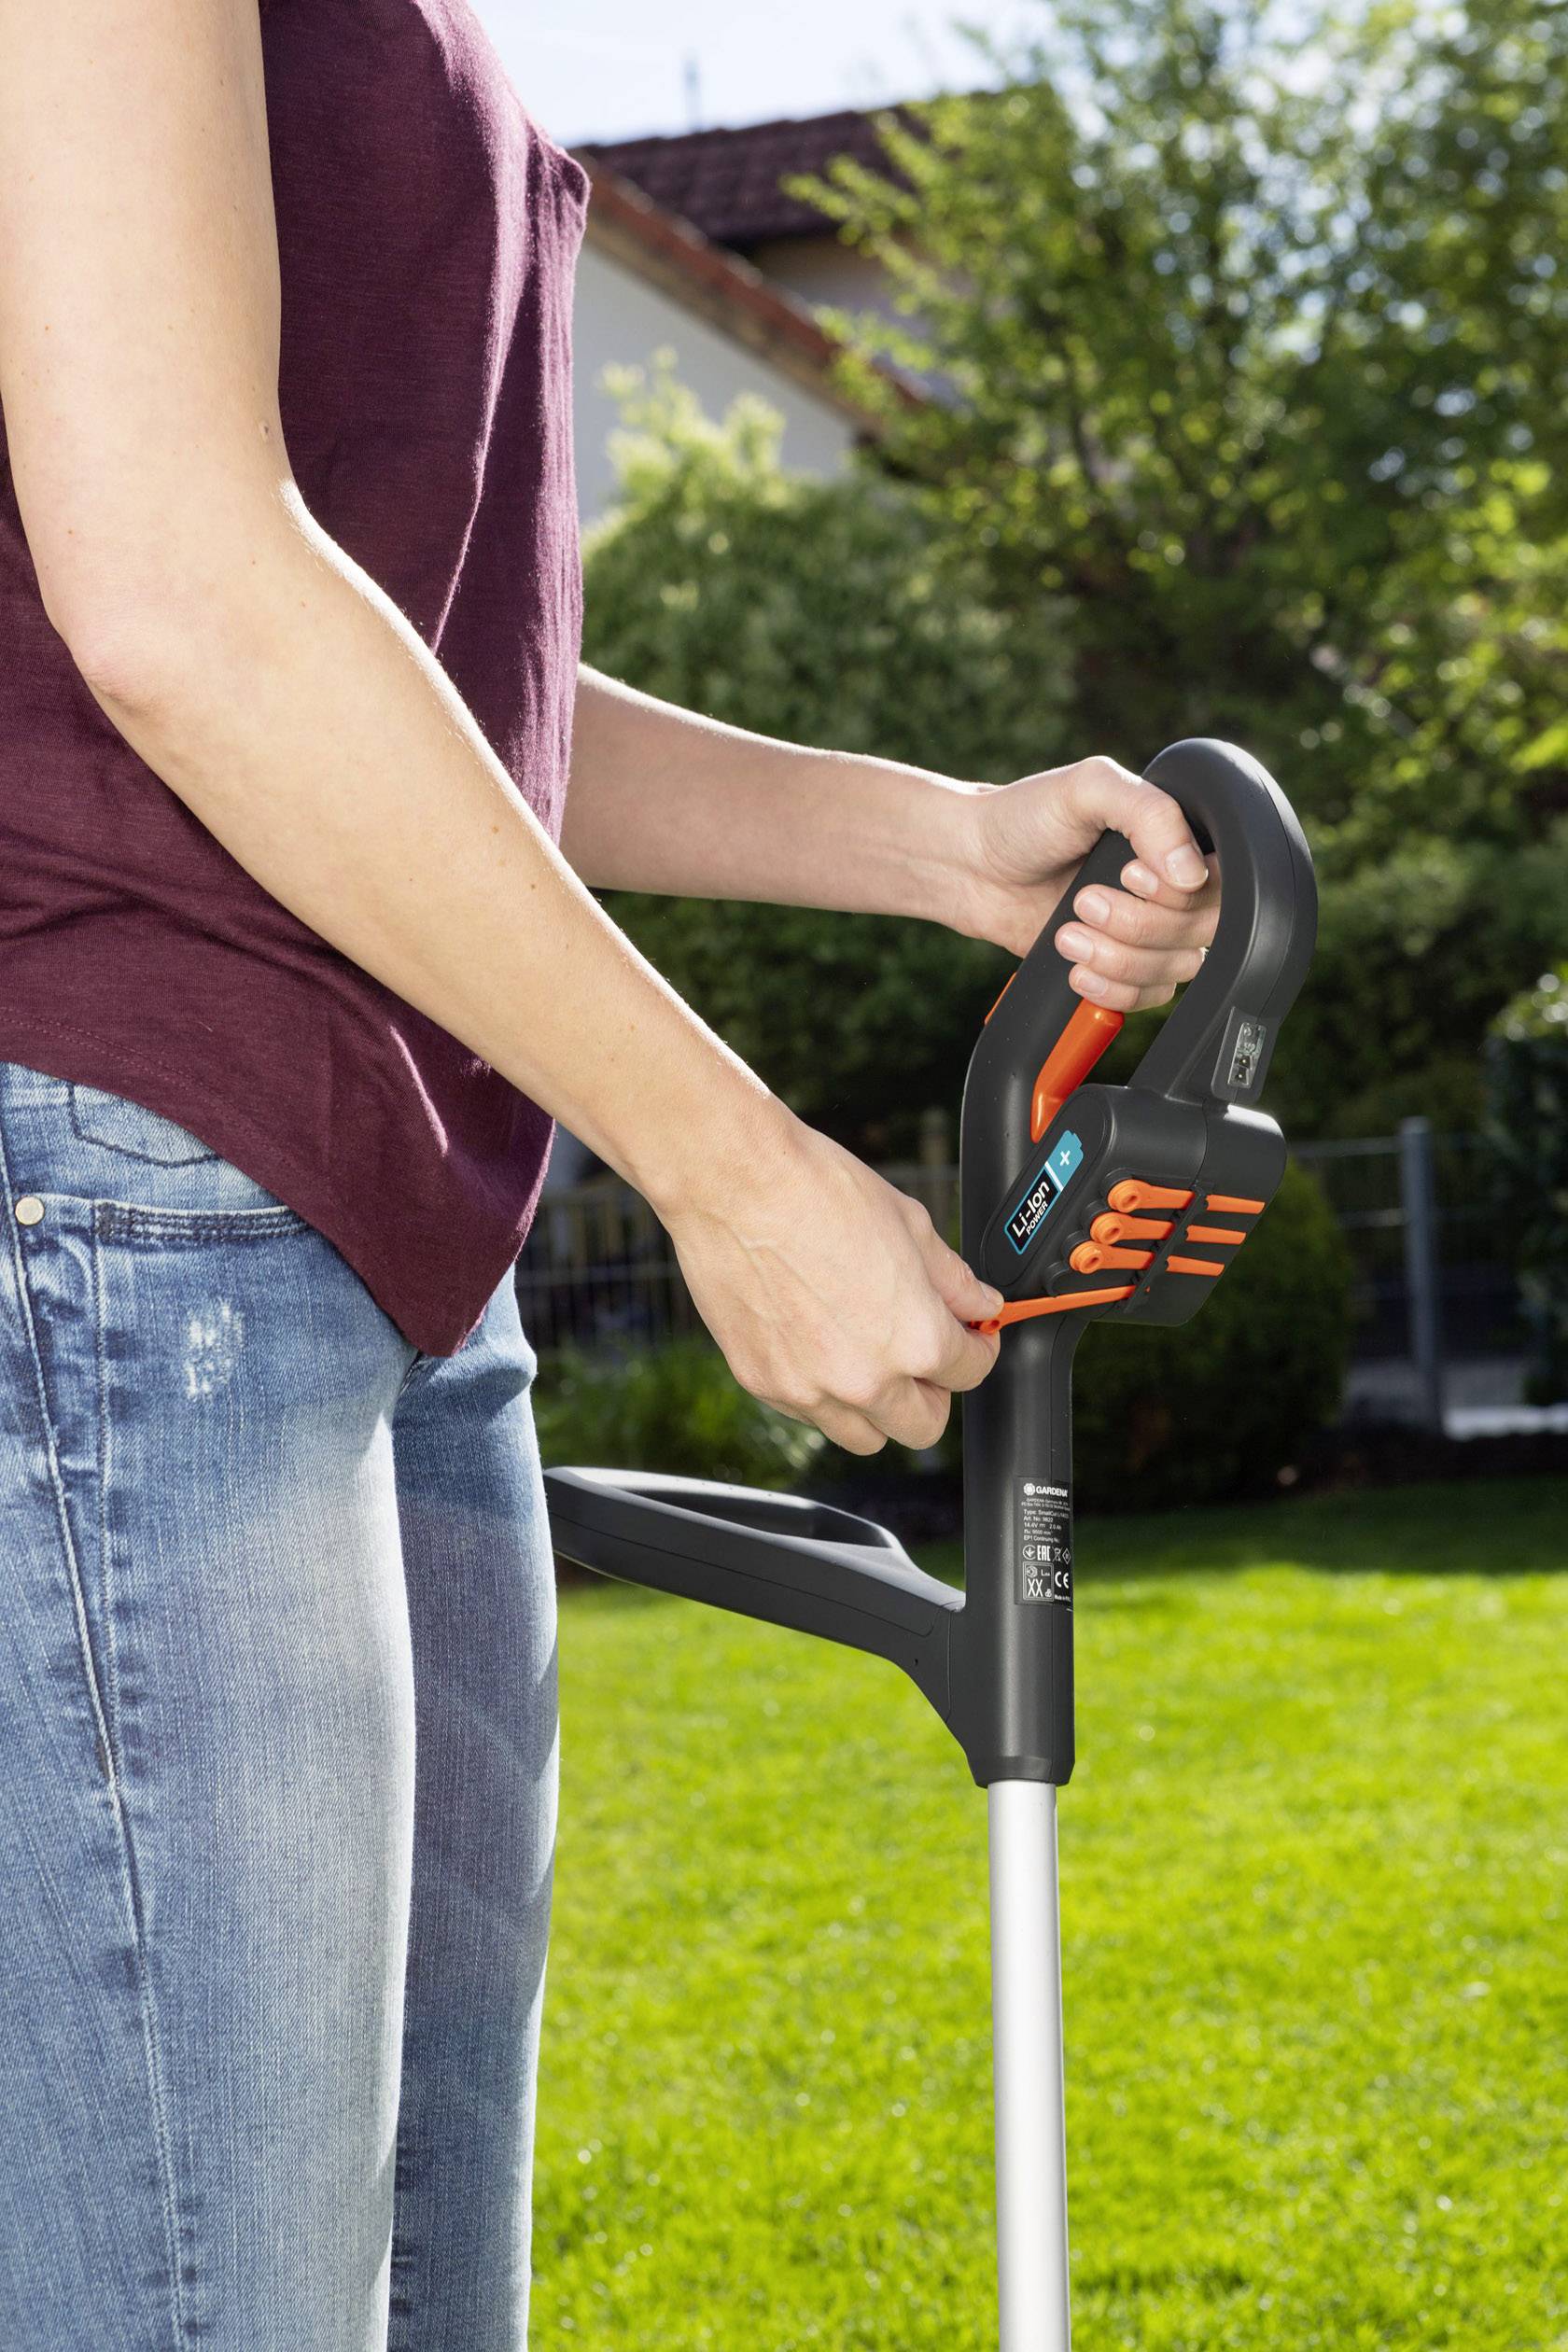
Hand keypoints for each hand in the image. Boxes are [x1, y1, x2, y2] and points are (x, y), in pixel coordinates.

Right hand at [662, 1108, 1002, 1455]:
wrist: (734, 1182)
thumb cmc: (817, 1191)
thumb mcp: (910, 1224)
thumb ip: (953, 1281)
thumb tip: (979, 1304)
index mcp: (916, 1340)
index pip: (971, 1374)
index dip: (977, 1349)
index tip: (969, 1337)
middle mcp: (865, 1379)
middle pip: (924, 1426)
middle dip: (934, 1391)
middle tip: (925, 1355)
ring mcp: (809, 1389)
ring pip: (865, 1436)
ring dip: (879, 1407)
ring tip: (870, 1357)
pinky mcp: (761, 1383)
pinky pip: (809, 1413)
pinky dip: (824, 1393)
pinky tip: (820, 1344)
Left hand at [955, 755, 1219, 1010]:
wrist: (971, 866)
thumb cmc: (1025, 817)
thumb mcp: (1088, 789)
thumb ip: (1150, 814)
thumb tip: (1190, 874)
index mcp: (1177, 836)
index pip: (1221, 881)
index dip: (1177, 892)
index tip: (1126, 874)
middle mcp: (1172, 884)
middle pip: (1201, 931)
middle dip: (1136, 925)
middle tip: (1083, 901)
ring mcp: (1150, 928)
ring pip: (1176, 968)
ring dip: (1118, 959)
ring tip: (1067, 934)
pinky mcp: (1124, 965)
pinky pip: (1149, 996)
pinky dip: (1113, 989)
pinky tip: (1078, 969)